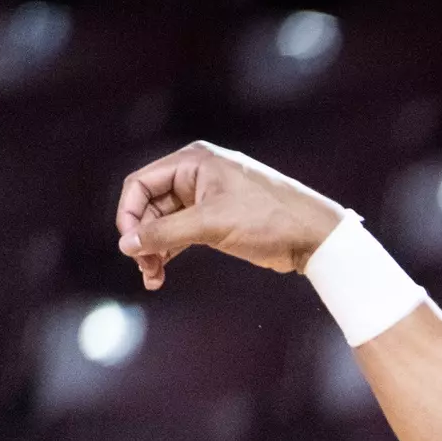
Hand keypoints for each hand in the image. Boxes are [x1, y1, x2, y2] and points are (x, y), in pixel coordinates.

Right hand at [114, 141, 345, 289]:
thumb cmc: (268, 219)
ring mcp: (207, 200)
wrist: (314, 237)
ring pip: (164, 223)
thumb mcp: (212, 224)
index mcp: (194, 162)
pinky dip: (170, 252)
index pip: (140, 184)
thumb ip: (166, 232)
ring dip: (154, 249)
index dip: (129, 215)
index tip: (130, 246)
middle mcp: (197, 176)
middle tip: (144, 268)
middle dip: (143, 237)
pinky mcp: (217, 222)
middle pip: (149, 206)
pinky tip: (160, 275)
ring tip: (152, 278)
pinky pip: (181, 234)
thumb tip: (126, 244)